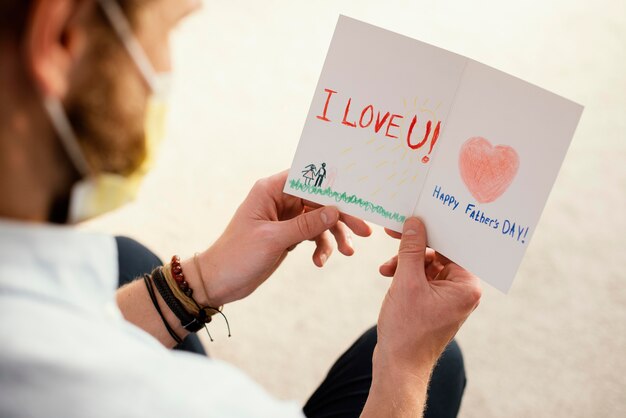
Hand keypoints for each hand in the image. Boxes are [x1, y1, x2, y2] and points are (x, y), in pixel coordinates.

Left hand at [184, 170, 371, 306]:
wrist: (219, 281)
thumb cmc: (237, 255)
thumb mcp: (273, 239)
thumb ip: (305, 225)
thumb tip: (335, 211)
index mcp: (271, 190)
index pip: (309, 178)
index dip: (333, 185)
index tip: (356, 196)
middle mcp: (280, 199)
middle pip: (320, 200)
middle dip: (342, 216)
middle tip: (364, 231)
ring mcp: (286, 218)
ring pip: (320, 219)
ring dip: (335, 235)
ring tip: (347, 253)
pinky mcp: (288, 235)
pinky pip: (314, 235)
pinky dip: (321, 247)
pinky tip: (320, 262)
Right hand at [375, 217, 481, 373]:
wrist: (398, 367)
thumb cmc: (407, 330)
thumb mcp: (407, 282)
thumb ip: (411, 249)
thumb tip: (414, 223)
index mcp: (466, 286)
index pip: (453, 245)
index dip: (431, 230)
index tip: (412, 219)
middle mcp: (462, 291)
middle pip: (440, 253)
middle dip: (414, 248)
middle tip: (393, 235)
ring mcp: (448, 298)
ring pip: (428, 265)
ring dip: (406, 262)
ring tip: (386, 268)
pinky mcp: (434, 303)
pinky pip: (423, 278)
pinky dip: (406, 274)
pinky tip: (389, 275)